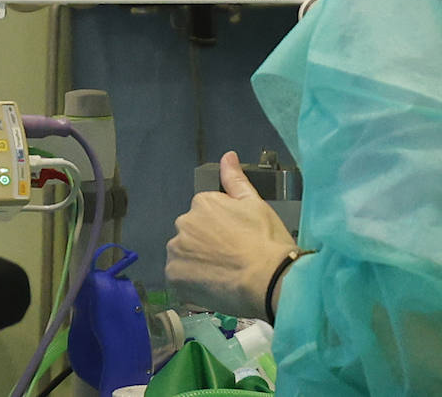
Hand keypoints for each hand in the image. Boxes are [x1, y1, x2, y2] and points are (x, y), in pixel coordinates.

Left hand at [165, 151, 296, 319]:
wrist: (266, 278)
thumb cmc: (265, 240)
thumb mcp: (255, 203)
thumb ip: (235, 180)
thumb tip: (227, 156)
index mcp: (202, 202)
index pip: (206, 213)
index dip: (223, 228)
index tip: (237, 239)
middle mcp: (184, 223)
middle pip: (192, 234)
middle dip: (206, 244)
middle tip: (231, 257)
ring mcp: (177, 251)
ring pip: (185, 256)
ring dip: (197, 263)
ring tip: (223, 273)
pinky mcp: (174, 277)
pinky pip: (180, 278)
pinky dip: (192, 282)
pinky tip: (213, 285)